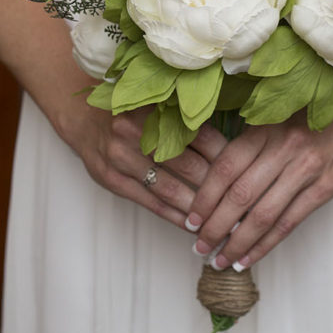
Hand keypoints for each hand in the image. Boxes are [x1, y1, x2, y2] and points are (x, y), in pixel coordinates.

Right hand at [66, 103, 227, 228]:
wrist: (83, 117)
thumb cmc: (131, 112)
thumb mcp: (158, 106)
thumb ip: (188, 122)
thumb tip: (234, 148)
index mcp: (156, 108)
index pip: (201, 136)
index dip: (227, 158)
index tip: (249, 174)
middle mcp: (137, 130)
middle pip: (188, 164)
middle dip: (218, 188)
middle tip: (243, 204)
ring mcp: (121, 156)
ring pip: (170, 188)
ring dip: (198, 209)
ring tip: (223, 223)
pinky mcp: (112, 178)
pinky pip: (150, 202)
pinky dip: (174, 216)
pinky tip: (192, 226)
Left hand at [185, 89, 332, 269]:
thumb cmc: (321, 108)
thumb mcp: (282, 112)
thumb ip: (255, 137)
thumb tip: (217, 165)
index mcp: (266, 128)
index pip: (225, 167)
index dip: (205, 196)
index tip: (191, 217)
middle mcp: (283, 148)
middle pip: (238, 194)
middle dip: (214, 225)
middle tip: (198, 246)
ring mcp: (306, 168)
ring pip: (262, 214)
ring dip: (237, 242)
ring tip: (220, 260)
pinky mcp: (327, 185)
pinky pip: (290, 221)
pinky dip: (267, 243)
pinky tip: (250, 257)